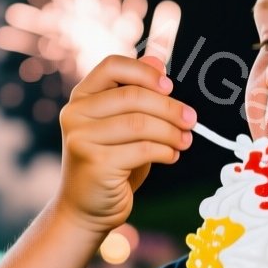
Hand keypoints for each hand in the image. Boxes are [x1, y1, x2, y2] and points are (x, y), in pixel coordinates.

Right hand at [55, 55, 195, 233]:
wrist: (86, 208)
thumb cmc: (111, 162)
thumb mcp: (123, 124)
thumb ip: (136, 93)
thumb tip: (157, 58)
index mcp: (82, 96)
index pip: (112, 66)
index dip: (144, 72)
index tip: (169, 86)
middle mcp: (75, 113)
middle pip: (133, 96)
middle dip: (169, 108)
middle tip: (191, 120)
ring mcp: (81, 137)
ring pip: (140, 124)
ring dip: (171, 132)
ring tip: (185, 141)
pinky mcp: (94, 162)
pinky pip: (142, 149)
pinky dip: (165, 152)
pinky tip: (172, 156)